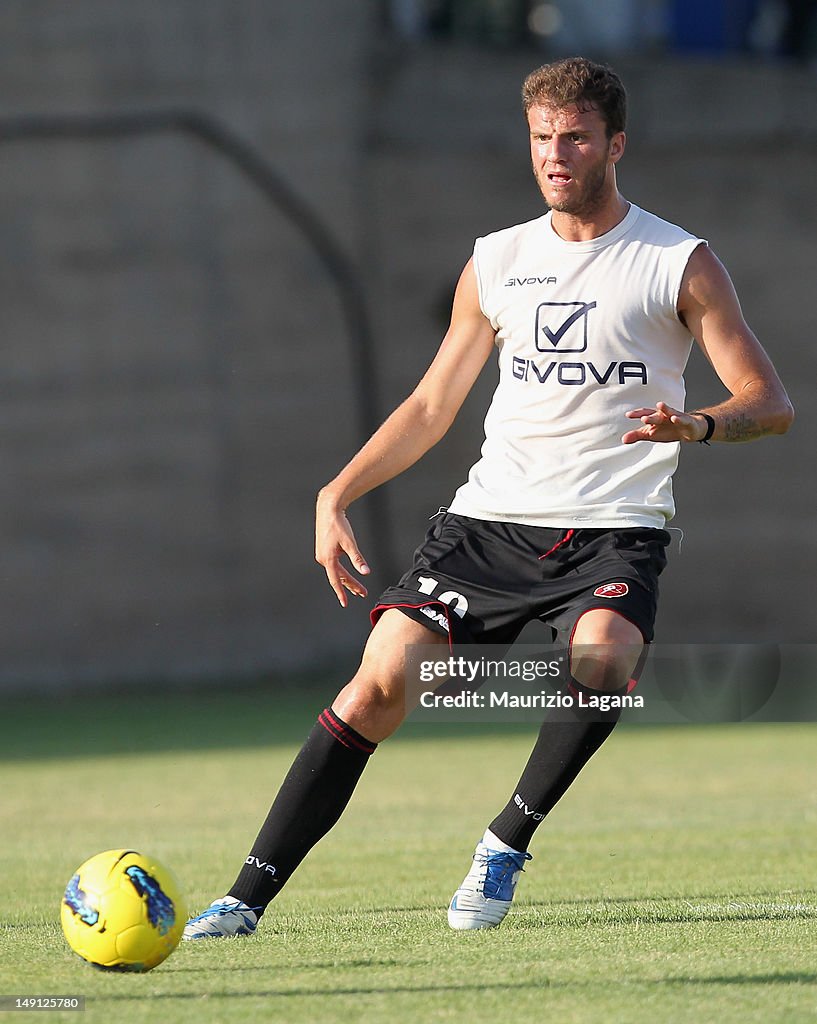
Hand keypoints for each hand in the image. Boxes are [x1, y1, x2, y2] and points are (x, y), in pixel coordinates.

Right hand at [315, 490, 369, 606]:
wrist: (328, 509)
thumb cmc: (338, 524)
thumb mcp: (350, 543)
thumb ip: (358, 559)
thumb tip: (365, 572)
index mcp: (328, 558)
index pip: (336, 581)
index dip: (342, 593)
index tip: (345, 603)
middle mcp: (323, 558)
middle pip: (338, 577)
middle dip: (351, 586)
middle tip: (363, 593)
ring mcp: (322, 554)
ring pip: (336, 571)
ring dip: (347, 579)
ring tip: (358, 587)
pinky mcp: (324, 550)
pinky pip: (334, 564)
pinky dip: (342, 571)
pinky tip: (348, 573)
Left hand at [622, 402, 706, 443]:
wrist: (688, 430)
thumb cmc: (667, 430)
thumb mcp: (651, 434)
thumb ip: (637, 435)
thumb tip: (623, 439)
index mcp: (655, 417)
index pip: (645, 414)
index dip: (637, 414)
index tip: (628, 415)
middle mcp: (664, 415)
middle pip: (656, 415)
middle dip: (650, 416)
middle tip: (643, 418)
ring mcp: (676, 417)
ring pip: (670, 412)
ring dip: (665, 409)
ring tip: (660, 405)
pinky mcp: (686, 421)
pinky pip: (683, 419)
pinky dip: (679, 419)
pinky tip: (674, 418)